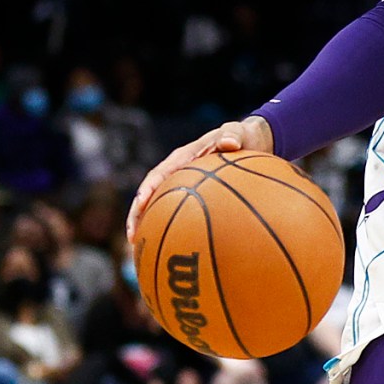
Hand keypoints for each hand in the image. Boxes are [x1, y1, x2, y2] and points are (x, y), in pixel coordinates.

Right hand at [129, 116, 275, 248]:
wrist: (251, 141)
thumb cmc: (242, 136)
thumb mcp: (239, 132)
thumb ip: (234, 135)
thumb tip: (230, 143)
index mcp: (182, 158)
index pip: (157, 175)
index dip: (146, 191)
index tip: (139, 207)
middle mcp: (177, 173)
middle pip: (150, 196)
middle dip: (138, 216)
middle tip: (132, 238)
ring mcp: (184, 186)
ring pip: (161, 207)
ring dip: (151, 227)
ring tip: (144, 250)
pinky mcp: (195, 196)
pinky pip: (182, 214)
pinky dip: (177, 230)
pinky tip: (181, 250)